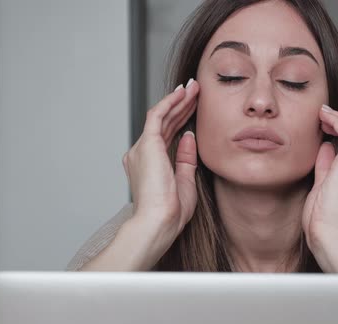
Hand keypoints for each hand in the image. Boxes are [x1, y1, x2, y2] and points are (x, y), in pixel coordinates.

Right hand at [122, 79, 198, 242]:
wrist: (159, 222)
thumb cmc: (170, 213)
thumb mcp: (185, 182)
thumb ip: (186, 159)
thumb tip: (188, 136)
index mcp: (149, 166)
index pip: (167, 135)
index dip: (181, 119)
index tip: (195, 107)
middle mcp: (141, 154)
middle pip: (164, 123)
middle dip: (181, 105)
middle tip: (196, 90)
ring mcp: (141, 148)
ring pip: (162, 116)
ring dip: (178, 100)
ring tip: (194, 87)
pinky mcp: (146, 144)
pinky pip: (157, 116)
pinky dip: (170, 102)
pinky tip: (182, 92)